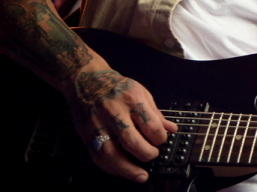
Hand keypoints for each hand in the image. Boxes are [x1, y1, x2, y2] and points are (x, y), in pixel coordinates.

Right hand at [66, 63, 177, 182]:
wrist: (85, 80)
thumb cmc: (115, 86)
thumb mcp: (141, 92)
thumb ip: (156, 113)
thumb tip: (171, 129)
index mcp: (131, 100)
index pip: (151, 126)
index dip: (160, 138)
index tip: (161, 141)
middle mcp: (114, 113)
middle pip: (131, 142)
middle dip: (146, 154)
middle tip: (152, 155)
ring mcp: (98, 125)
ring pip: (111, 154)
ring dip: (128, 170)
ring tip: (141, 175)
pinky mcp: (86, 135)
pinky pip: (98, 157)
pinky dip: (111, 168)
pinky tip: (122, 171)